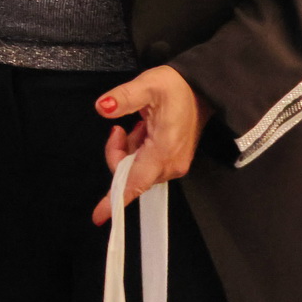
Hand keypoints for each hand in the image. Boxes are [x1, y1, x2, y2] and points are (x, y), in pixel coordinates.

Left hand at [91, 65, 210, 225]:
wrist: (202, 89)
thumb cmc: (175, 86)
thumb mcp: (147, 85)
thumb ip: (124, 98)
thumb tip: (102, 107)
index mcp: (163, 150)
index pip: (135, 182)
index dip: (116, 199)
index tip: (99, 216)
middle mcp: (171, 165)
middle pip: (130, 175)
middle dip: (117, 153)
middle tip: (119, 128)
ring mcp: (175, 165)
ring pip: (136, 170)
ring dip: (128, 150)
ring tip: (137, 125)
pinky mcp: (175, 161)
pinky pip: (146, 164)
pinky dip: (137, 149)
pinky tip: (144, 129)